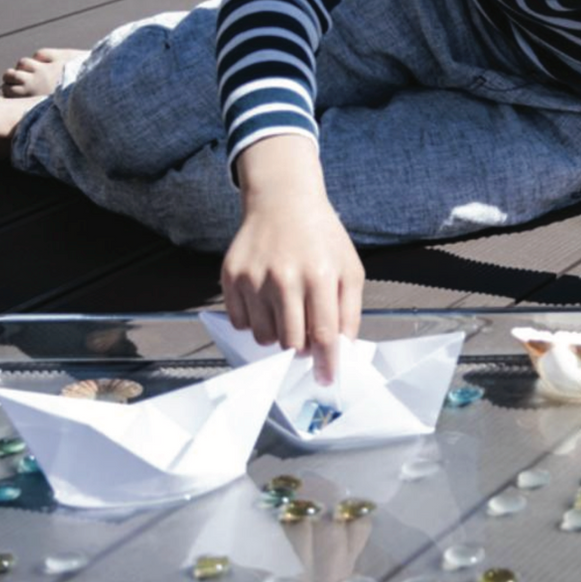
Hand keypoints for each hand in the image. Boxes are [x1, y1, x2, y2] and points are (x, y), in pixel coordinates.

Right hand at [221, 136, 364, 382]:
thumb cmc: (321, 238)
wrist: (283, 202)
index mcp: (319, 275)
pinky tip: (267, 302)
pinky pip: (241, 322)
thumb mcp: (349, 269)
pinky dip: (255, 322)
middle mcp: (284, 277)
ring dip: (278, 336)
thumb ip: (349, 312)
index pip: (322, 335)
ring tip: (287, 312)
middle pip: (290, 342)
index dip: (325, 363)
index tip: (326, 379)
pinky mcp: (231, 276)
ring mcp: (253, 277)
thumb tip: (342, 351)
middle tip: (306, 335)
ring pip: (264, 338)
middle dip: (301, 348)